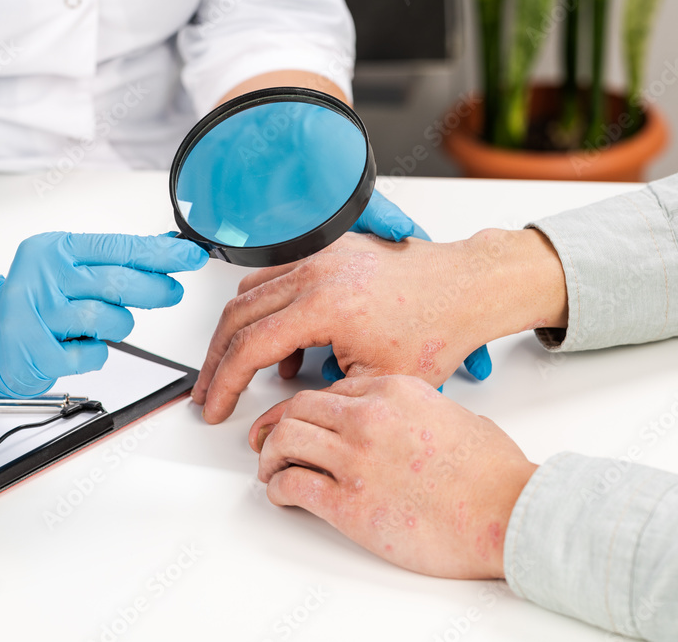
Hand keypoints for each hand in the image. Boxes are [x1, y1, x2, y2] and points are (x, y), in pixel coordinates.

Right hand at [0, 232, 206, 396]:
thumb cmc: (39, 299)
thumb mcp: (72, 266)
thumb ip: (117, 258)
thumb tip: (168, 245)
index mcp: (54, 250)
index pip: (116, 247)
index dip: (159, 253)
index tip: (190, 256)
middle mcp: (42, 277)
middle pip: (116, 283)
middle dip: (154, 289)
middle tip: (172, 291)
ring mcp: (34, 315)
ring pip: (106, 319)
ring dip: (119, 325)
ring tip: (108, 323)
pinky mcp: (33, 351)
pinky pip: (90, 355)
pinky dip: (95, 354)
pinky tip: (81, 345)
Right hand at [193, 227, 567, 423]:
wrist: (468, 288)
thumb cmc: (437, 328)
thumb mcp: (375, 384)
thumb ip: (316, 404)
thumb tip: (273, 425)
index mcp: (324, 304)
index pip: (248, 346)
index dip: (223, 383)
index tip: (213, 406)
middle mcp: (316, 271)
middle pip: (237, 315)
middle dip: (216, 358)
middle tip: (209, 391)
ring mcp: (322, 256)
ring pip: (252, 291)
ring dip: (240, 331)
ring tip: (244, 373)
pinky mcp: (331, 251)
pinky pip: (279, 278)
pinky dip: (269, 310)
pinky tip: (287, 346)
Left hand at [249, 375, 537, 578]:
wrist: (508, 512)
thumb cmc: (494, 472)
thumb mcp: (457, 416)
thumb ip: (422, 412)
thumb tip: (412, 423)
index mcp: (395, 390)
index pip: (331, 390)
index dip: (309, 407)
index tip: (301, 418)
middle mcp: (368, 417)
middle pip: (299, 409)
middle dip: (278, 425)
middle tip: (269, 441)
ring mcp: (355, 458)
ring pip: (285, 439)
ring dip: (270, 455)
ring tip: (271, 469)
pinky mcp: (347, 502)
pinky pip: (292, 485)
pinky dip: (278, 489)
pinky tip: (282, 495)